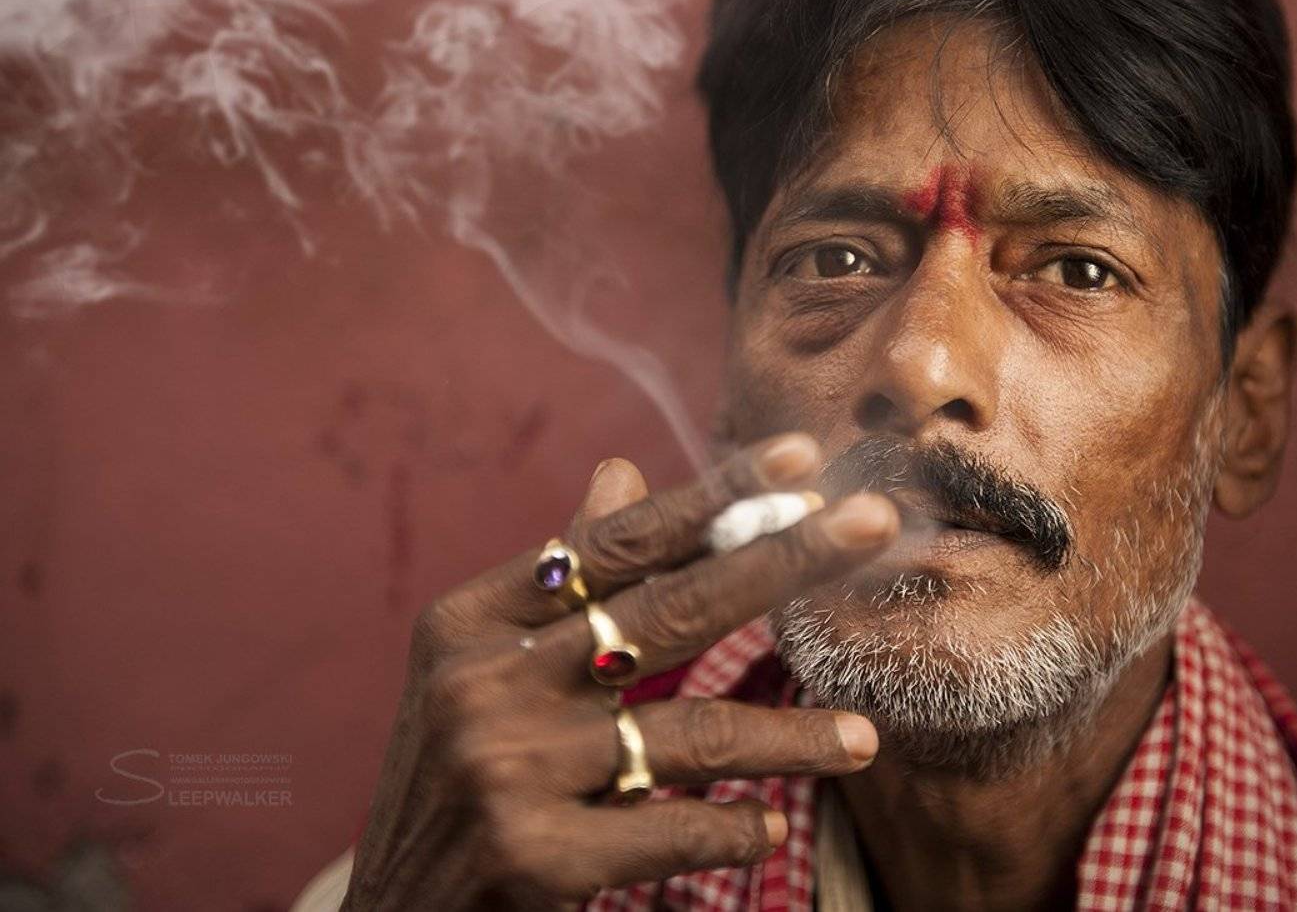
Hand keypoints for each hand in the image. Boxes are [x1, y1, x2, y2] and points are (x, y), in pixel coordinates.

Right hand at [340, 434, 898, 909]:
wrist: (394, 909)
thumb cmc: (457, 771)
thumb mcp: (484, 665)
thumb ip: (562, 577)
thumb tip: (621, 471)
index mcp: (472, 621)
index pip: (616, 545)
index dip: (714, 498)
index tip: (801, 458)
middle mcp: (483, 685)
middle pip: (666, 610)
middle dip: (781, 561)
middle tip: (873, 523)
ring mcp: (505, 772)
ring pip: (687, 734)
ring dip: (790, 736)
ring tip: (864, 739)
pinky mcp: (532, 858)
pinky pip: (668, 829)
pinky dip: (730, 828)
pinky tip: (769, 826)